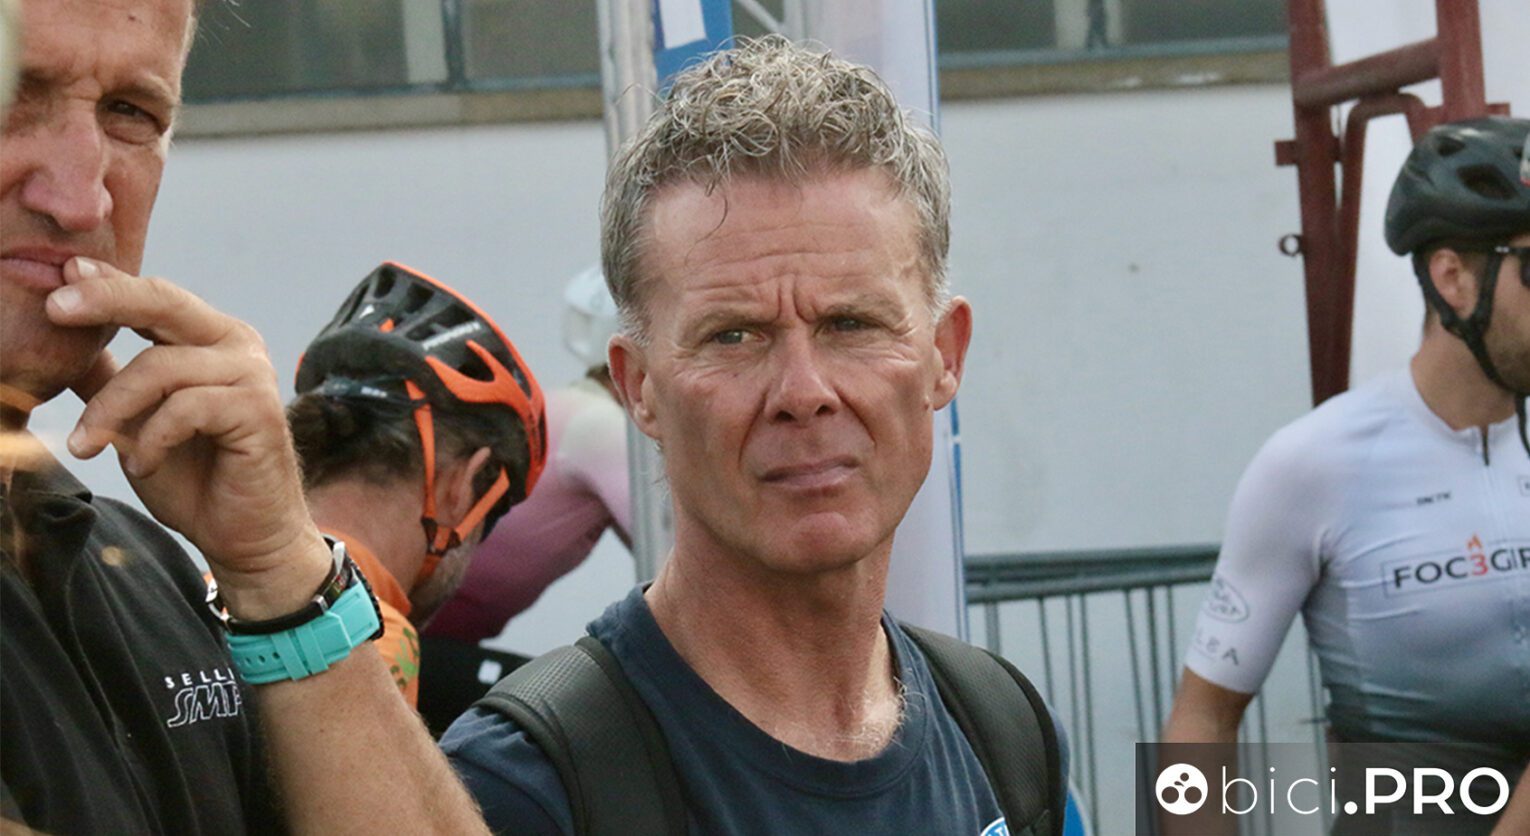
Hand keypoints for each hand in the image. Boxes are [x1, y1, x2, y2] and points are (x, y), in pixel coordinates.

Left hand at [47, 256, 328, 618]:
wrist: (245, 534)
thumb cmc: (195, 477)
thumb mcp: (135, 420)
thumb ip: (110, 380)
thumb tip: (59, 344)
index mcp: (209, 338)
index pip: (153, 296)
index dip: (107, 283)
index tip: (60, 277)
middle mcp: (236, 344)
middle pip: (163, 301)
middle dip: (106, 300)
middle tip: (55, 309)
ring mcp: (252, 374)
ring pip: (160, 366)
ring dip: (111, 409)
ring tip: (86, 445)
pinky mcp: (258, 409)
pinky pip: (186, 407)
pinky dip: (152, 438)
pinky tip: (142, 463)